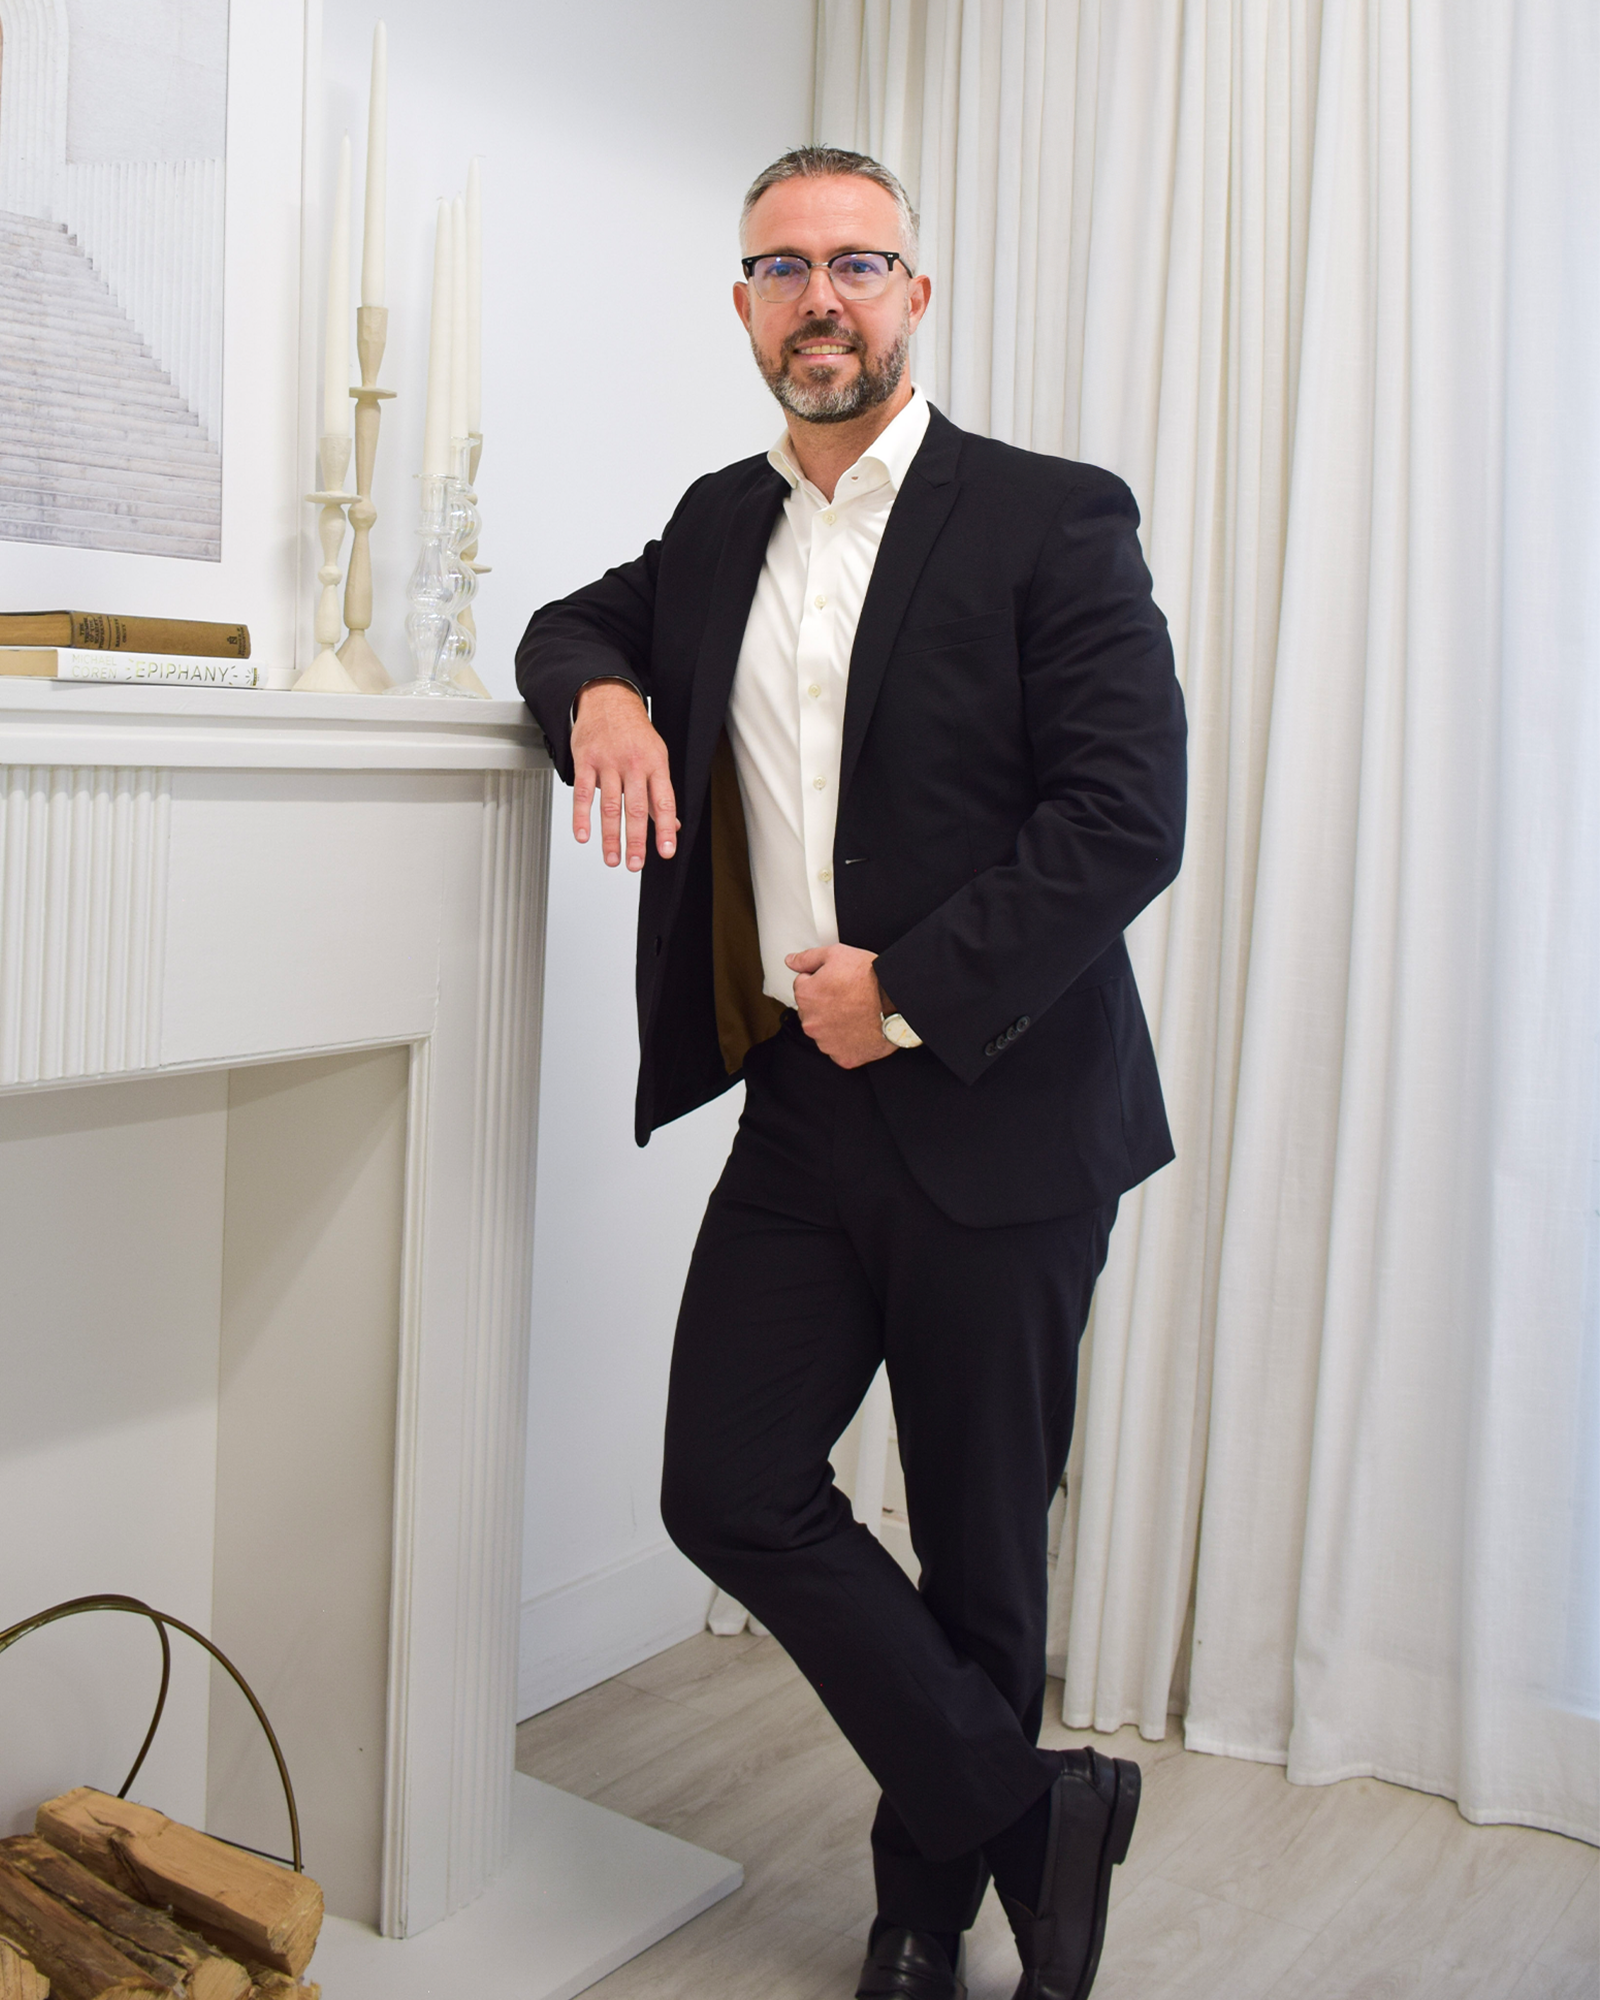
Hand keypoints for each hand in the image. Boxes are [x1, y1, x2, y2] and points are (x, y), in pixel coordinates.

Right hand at [571, 681, 678, 870]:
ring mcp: (608, 762)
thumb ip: (660, 792)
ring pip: (609, 805)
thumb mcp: (656, 756)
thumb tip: (673, 825)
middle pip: (635, 808)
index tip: (666, 851)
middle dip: (636, 840)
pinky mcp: (586, 760)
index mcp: (655, 765)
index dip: (665, 829)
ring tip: (612, 858)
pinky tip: (583, 836)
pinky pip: (582, 792)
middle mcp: (633, 764)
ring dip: (610, 836)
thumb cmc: (634, 732)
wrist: (608, 698)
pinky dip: (581, 817)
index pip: (663, 802)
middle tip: (635, 864)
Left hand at [787, 944, 893, 1068]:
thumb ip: (808, 958)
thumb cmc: (870, 977)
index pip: (803, 986)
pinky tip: (860, 1028)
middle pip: (812, 1011)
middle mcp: (810, 1022)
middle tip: (848, 996)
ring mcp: (826, 1043)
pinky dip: (847, 1042)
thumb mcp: (836, 954)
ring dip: (835, 1024)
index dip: (821, 981)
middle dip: (825, 1004)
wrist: (897, 1001)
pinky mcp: (842, 1057)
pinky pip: (840, 1050)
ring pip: (825, 1031)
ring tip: (857, 1012)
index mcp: (805, 996)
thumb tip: (790, 961)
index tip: (838, 982)